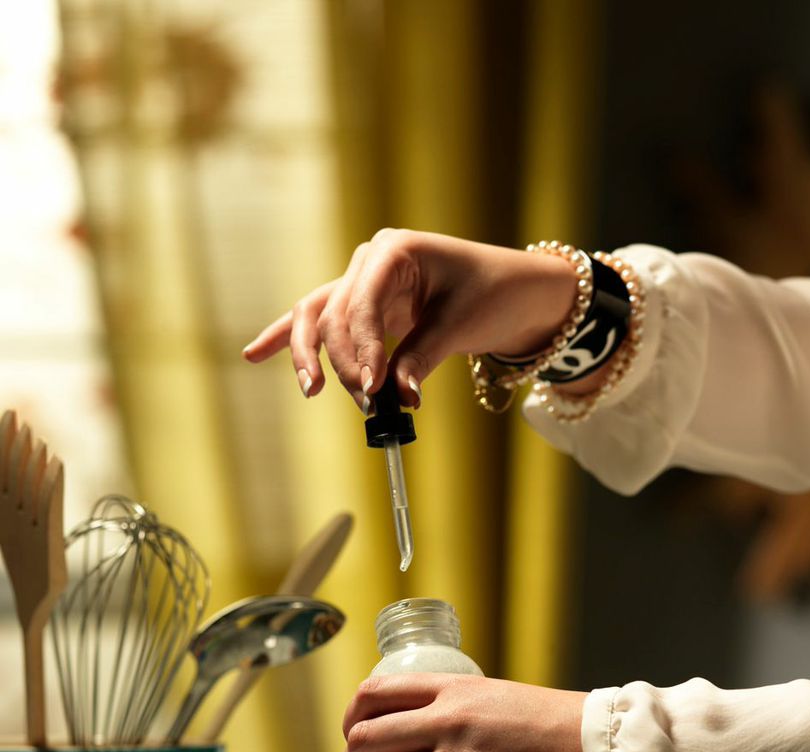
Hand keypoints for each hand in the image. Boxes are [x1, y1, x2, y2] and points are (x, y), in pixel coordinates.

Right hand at [242, 228, 577, 406]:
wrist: (516, 291)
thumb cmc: (494, 295)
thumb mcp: (461, 325)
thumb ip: (421, 358)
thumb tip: (398, 400)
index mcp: (394, 251)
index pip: (359, 304)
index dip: (362, 350)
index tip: (375, 389)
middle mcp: (370, 262)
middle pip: (333, 315)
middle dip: (346, 364)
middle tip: (367, 403)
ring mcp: (362, 283)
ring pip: (319, 319)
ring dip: (310, 357)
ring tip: (312, 391)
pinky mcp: (364, 308)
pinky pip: (320, 321)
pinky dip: (289, 338)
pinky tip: (255, 354)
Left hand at [341, 674, 603, 751]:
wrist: (607, 750)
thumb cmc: (561, 726)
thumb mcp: (502, 699)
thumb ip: (465, 712)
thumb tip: (436, 738)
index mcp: (456, 689)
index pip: (377, 691)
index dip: (352, 717)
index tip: (352, 735)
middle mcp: (451, 720)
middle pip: (367, 738)